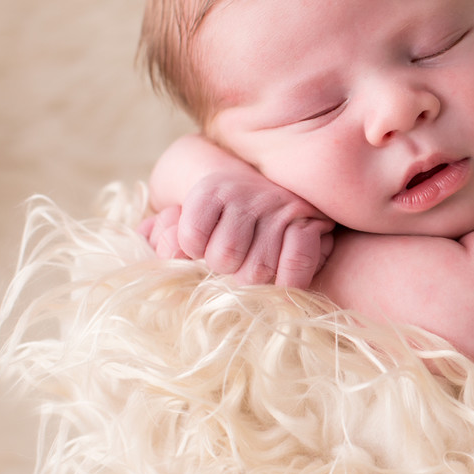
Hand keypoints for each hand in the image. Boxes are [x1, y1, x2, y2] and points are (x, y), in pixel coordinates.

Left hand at [141, 171, 334, 287]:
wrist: (272, 190)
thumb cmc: (221, 218)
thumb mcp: (184, 217)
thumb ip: (163, 234)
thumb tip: (161, 249)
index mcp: (211, 190)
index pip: (190, 238)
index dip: (192, 255)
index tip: (200, 254)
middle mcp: (246, 194)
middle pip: (224, 257)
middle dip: (225, 273)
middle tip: (231, 270)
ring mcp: (281, 207)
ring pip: (258, 267)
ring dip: (255, 282)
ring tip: (254, 276)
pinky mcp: (311, 221)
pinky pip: (297, 260)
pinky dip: (290, 280)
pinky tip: (282, 283)